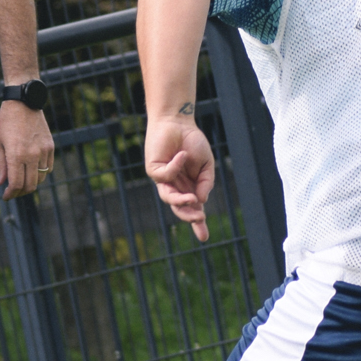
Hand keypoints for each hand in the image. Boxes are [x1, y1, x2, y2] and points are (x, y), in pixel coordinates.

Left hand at [0, 98, 54, 197]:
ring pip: (40, 178)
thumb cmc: (6, 122)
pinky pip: (48, 168)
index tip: (5, 196)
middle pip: (30, 185)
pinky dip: (40, 173)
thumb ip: (0, 165)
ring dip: (30, 184)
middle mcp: (32, 155)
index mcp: (16, 154)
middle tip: (12, 193)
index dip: (10, 194)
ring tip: (21, 182)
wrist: (24, 103)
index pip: (16, 184)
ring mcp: (43, 151)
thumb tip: (0, 184)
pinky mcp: (50, 146)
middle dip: (20, 193)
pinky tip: (31, 170)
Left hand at [145, 113, 215, 239]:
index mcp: (190, 186)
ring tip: (193, 200)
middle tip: (200, 219)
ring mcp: (163, 179)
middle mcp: (175, 186)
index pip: (193, 208)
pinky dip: (176, 166)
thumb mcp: (207, 164)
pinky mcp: (153, 170)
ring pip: (169, 197)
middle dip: (189, 216)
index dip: (198, 223)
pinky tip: (182, 155)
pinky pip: (165, 176)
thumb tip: (201, 200)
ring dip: (181, 201)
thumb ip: (206, 182)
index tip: (204, 238)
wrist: (178, 122)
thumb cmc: (192, 141)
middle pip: (179, 207)